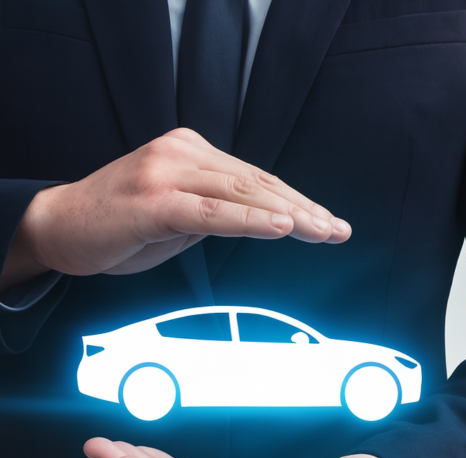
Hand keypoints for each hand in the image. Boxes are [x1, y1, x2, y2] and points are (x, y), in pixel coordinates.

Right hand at [0, 128, 350, 291]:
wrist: (58, 226)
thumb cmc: (121, 222)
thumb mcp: (181, 212)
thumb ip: (221, 208)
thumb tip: (270, 220)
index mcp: (193, 150)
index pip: (259, 178)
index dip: (300, 202)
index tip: (331, 222)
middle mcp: (183, 153)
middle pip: (259, 183)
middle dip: (305, 210)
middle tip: (338, 230)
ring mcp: (167, 173)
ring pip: (242, 194)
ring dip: (289, 216)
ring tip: (322, 231)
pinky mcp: (154, 201)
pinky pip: (213, 211)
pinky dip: (251, 220)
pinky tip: (280, 227)